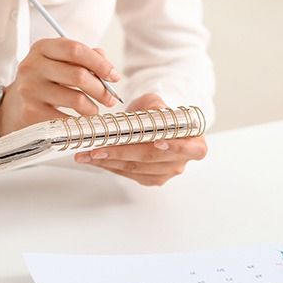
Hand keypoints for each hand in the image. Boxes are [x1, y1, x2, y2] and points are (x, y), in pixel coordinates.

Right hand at [0, 38, 119, 148]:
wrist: (12, 108)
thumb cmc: (43, 84)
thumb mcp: (58, 64)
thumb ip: (81, 58)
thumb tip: (105, 61)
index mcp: (42, 48)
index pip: (75, 50)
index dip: (100, 64)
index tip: (115, 76)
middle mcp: (32, 66)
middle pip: (79, 75)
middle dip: (102, 89)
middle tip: (111, 98)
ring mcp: (30, 90)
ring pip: (76, 99)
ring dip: (93, 108)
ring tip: (94, 110)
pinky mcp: (31, 112)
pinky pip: (66, 119)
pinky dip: (80, 123)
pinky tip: (81, 121)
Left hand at [74, 94, 207, 185]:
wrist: (151, 126)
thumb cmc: (156, 114)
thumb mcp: (154, 102)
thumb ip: (154, 104)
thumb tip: (155, 109)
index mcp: (194, 142)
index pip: (191, 149)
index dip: (176, 146)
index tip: (158, 142)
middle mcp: (181, 161)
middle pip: (153, 158)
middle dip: (123, 153)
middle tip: (99, 149)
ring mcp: (165, 173)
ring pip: (136, 168)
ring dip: (110, 161)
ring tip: (88, 153)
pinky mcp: (149, 179)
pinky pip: (128, 174)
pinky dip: (110, 165)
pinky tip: (94, 159)